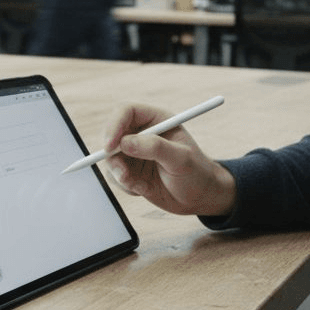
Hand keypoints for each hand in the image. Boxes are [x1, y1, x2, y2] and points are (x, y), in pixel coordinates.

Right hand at [101, 103, 236, 216]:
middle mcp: (142, 133)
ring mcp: (134, 152)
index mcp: (156, 120)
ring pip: (110, 157)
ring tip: (139, 185)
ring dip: (119, 173)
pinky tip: (143, 189)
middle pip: (111, 133)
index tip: (110, 146)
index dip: (114, 125)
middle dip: (111, 154)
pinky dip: (125, 185)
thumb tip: (124, 143)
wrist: (199, 197)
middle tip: (122, 172)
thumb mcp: (181, 159)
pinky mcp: (130, 170)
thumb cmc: (196, 173)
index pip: (126, 112)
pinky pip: (114, 175)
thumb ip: (154, 148)